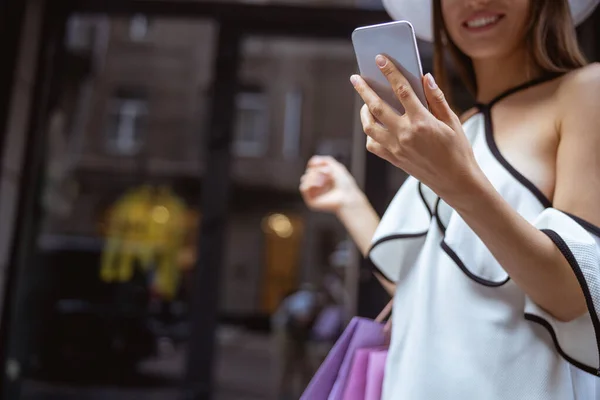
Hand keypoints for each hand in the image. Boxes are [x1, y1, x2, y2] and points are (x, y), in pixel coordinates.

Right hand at [299, 155, 362, 213]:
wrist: (347, 196)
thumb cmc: (344, 184)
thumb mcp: (336, 167)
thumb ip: (325, 160)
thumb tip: (311, 162)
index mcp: (322, 179)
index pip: (312, 167)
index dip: (318, 165)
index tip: (328, 168)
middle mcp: (316, 186)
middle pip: (308, 172)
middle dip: (317, 170)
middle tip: (328, 173)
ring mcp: (313, 194)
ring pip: (304, 179)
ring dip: (313, 176)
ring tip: (323, 180)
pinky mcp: (310, 201)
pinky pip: (303, 188)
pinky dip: (309, 183)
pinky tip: (318, 184)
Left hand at [350, 55, 485, 205]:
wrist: (455, 181)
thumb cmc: (457, 150)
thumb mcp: (452, 121)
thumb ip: (437, 99)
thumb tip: (425, 77)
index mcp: (422, 121)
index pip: (402, 90)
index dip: (390, 72)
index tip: (380, 59)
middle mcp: (405, 134)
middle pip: (377, 106)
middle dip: (364, 89)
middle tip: (355, 78)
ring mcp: (396, 148)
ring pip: (369, 126)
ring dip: (363, 112)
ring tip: (364, 102)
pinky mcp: (393, 159)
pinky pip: (373, 144)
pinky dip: (370, 133)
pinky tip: (373, 125)